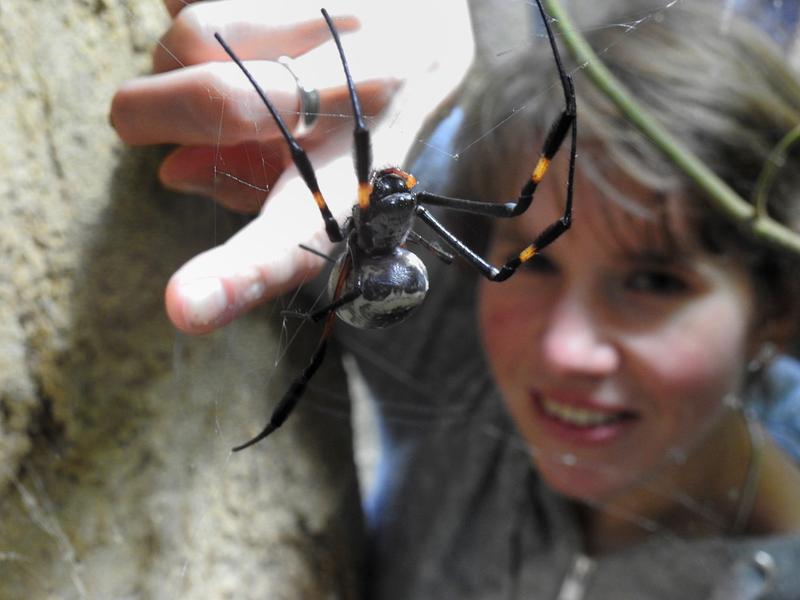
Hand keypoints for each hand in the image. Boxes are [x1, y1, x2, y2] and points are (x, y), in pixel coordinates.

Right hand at [110, 0, 473, 333]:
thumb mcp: (318, 173)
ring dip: (172, 58)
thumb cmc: (359, 115)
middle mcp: (362, 100)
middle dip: (145, 112)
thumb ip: (244, 187)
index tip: (184, 309)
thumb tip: (172, 173)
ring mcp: (349, 26)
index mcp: (358, 177)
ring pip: (199, 34)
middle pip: (218, 102)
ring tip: (208, 66)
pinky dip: (192, 11)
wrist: (430, 26)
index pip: (297, 235)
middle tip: (133, 121)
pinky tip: (242, 28)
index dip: (240, 275)